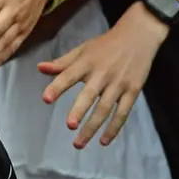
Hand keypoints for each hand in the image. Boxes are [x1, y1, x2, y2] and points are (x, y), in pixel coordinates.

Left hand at [38, 4, 166, 147]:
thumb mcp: (82, 50)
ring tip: (79, 142)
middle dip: (79, 110)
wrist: (139, 35)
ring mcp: (119, 84)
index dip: (57, 87)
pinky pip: (123, 113)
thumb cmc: (105, 44)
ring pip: (105, 108)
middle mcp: (102, 74)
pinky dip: (114, 128)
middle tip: (70, 126)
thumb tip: (40, 68)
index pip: (69, 75)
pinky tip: (103, 141)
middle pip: (89, 95)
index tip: (46, 99)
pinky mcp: (133, 91)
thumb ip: (62, 63)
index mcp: (87, 62)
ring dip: (93, 127)